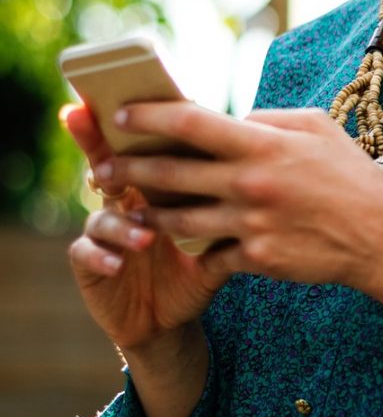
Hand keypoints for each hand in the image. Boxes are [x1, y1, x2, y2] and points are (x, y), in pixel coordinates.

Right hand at [64, 105, 220, 353]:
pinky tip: (116, 264)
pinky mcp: (91, 264)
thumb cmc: (199, 261)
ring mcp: (104, 229)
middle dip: (96, 144)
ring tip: (145, 235)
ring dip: (121, 223)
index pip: (142, 143)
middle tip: (107, 140)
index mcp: (155, 181)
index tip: (130, 100)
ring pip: (101, 214)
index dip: (132, 121)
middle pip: (105, 161)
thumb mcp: (220, 225)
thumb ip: (232, 191)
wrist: (172, 315)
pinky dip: (101, 256)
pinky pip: (86, 253)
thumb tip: (261, 150)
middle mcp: (123, 198)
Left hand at [88, 102, 382, 291]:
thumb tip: (232, 119)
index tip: (120, 115)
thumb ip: (268, 120)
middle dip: (127, 169)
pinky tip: (178, 241)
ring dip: (148, 212)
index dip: (148, 116)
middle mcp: (249, 183)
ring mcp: (250, 224)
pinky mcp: (255, 259)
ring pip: (178, 219)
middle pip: (170, 173)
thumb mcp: (315, 127)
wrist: (380, 237)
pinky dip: (193, 246)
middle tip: (101, 166)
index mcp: (262, 144)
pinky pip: (210, 252)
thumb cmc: (349, 174)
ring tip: (128, 207)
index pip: (190, 122)